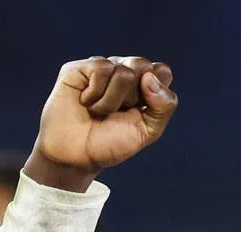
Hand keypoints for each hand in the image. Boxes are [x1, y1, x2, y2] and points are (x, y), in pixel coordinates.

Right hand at [25, 56, 177, 191]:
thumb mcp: (148, 131)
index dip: (155, 93)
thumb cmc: (112, 142)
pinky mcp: (80, 68)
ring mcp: (102, 68)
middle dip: (133, 97)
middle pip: (144, 66)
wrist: (77, 155)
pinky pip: (101, 69)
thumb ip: (164, 106)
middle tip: (118, 111)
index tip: (140, 111)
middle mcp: (124, 71)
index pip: (162, 71)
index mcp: (144, 85)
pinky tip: (85, 101)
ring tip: (99, 111)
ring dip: (112, 102)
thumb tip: (150, 78)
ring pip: (123, 72)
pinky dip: (95, 93)